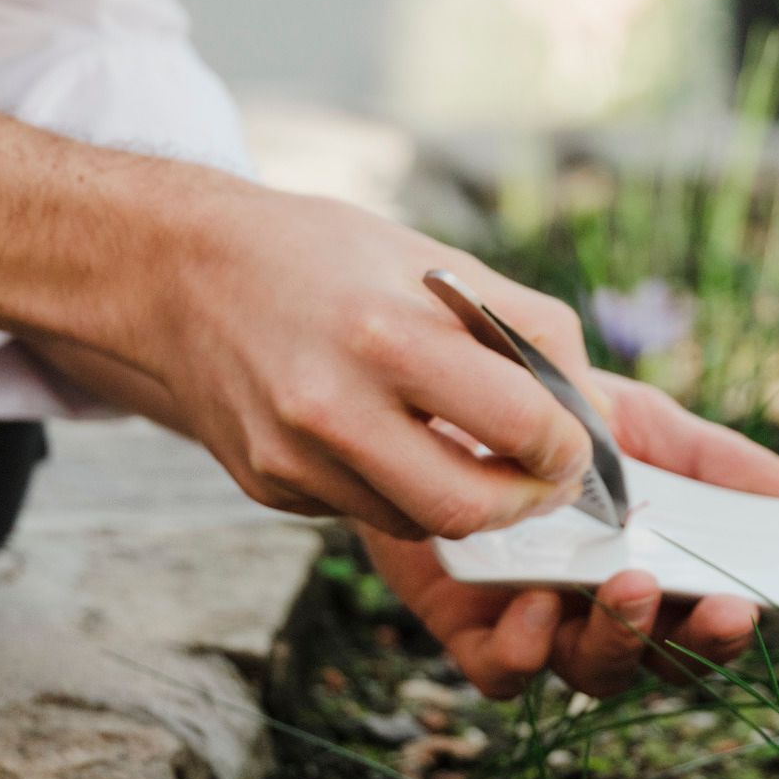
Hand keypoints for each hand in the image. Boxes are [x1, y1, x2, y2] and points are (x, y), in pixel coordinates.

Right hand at [85, 186, 622, 542]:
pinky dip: (398, 490)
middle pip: (467, 508)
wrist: (182, 272)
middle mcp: (331, 406)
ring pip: (417, 523)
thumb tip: (596, 411)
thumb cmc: (323, 255)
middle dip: (525, 503)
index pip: (517, 424)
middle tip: (543, 479)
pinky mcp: (268, 487)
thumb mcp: (436, 262)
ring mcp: (293, 458)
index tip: (576, 443)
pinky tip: (390, 440)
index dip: (567, 446)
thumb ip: (529, 330)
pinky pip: (363, 512)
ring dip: (463, 502)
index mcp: (386, 334)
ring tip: (473, 452)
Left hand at [363, 376, 778, 698]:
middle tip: (699, 603)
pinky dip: (523, 651)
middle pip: (658, 662)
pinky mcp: (472, 628)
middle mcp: (601, 612)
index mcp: (654, 573)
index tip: (745, 603)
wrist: (443, 407)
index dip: (726, 630)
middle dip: (686, 642)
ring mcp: (540, 626)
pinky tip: (533, 601)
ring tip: (623, 586)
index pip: (702, 625)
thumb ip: (708, 458)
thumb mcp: (636, 424)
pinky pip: (503, 671)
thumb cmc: (550, 420)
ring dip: (616, 639)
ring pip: (590, 671)